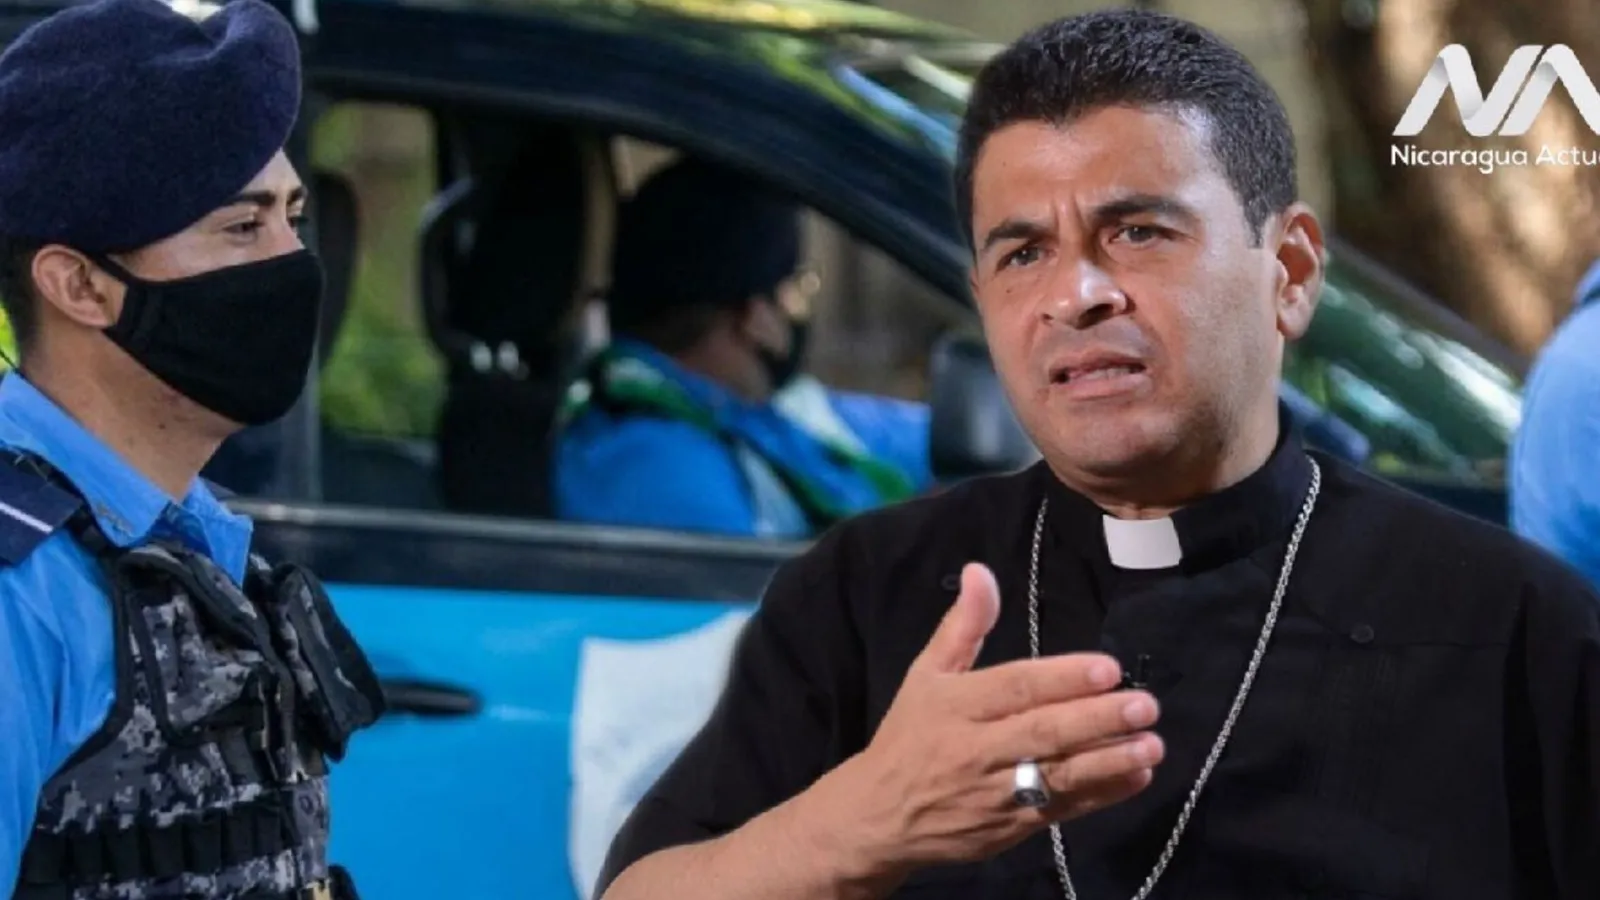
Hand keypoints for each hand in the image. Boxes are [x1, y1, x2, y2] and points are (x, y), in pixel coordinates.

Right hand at [825, 562, 1162, 876]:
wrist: (880, 817)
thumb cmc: (910, 736)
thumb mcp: (925, 675)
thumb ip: (962, 626)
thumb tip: (980, 570)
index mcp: (956, 706)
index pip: (1015, 688)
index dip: (1062, 678)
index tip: (1108, 669)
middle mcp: (976, 750)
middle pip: (1043, 733)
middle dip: (1097, 719)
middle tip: (1144, 705)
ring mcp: (995, 794)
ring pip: (1058, 776)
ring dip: (1109, 762)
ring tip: (1152, 744)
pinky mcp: (1011, 829)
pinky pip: (1061, 810)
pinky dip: (1101, 795)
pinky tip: (1136, 778)